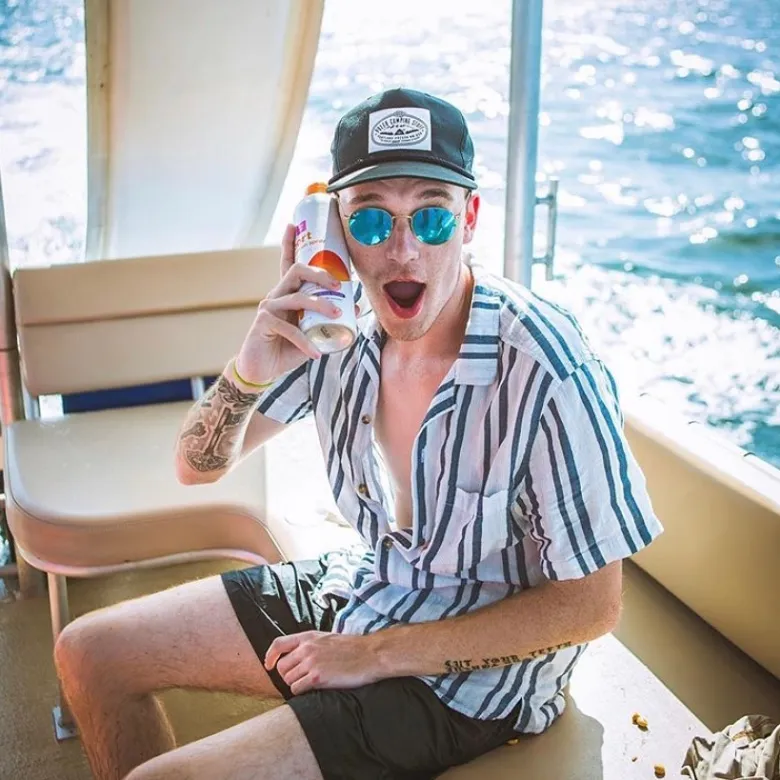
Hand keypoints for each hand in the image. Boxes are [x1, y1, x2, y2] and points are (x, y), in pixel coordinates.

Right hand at [234, 224, 342, 383]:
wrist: (262, 371)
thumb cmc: (287, 349)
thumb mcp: (312, 332)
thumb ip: (330, 321)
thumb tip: (358, 308)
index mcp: (286, 293)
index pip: (287, 263)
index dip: (289, 242)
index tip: (293, 224)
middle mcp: (276, 295)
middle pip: (296, 271)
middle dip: (320, 274)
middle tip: (340, 286)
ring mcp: (267, 307)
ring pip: (297, 298)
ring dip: (320, 306)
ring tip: (337, 317)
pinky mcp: (263, 323)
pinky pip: (290, 329)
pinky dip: (305, 342)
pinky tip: (316, 354)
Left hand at [264, 631, 383, 694]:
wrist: (370, 654)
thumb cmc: (352, 648)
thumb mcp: (327, 638)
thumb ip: (311, 644)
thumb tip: (298, 655)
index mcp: (308, 637)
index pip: (278, 644)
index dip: (270, 656)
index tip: (268, 665)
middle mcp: (307, 648)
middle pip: (281, 667)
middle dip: (287, 676)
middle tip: (300, 680)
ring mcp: (311, 662)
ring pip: (288, 680)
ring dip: (296, 685)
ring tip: (310, 684)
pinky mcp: (317, 677)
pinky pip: (297, 689)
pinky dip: (302, 692)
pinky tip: (314, 689)